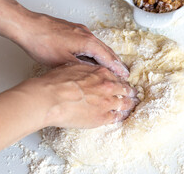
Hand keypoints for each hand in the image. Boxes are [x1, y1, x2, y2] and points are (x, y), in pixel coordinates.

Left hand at [16, 12, 129, 78]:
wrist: (27, 26)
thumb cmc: (42, 42)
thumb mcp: (63, 62)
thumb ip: (81, 68)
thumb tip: (92, 74)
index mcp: (87, 42)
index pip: (108, 57)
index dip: (117, 68)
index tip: (125, 76)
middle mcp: (86, 34)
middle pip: (106, 50)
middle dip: (115, 62)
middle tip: (123, 72)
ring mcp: (79, 30)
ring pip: (98, 45)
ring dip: (106, 56)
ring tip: (112, 66)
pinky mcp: (72, 29)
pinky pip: (90, 41)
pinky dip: (96, 50)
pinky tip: (93, 56)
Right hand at [16, 62, 137, 128]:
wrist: (50, 98)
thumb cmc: (56, 83)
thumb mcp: (72, 67)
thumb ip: (85, 69)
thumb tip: (88, 70)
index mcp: (101, 73)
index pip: (116, 77)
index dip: (120, 81)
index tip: (122, 84)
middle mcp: (107, 86)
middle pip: (124, 89)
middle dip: (129, 92)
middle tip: (133, 94)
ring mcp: (107, 102)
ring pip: (124, 103)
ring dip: (129, 104)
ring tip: (132, 105)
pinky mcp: (102, 117)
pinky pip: (117, 117)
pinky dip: (121, 116)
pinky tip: (122, 116)